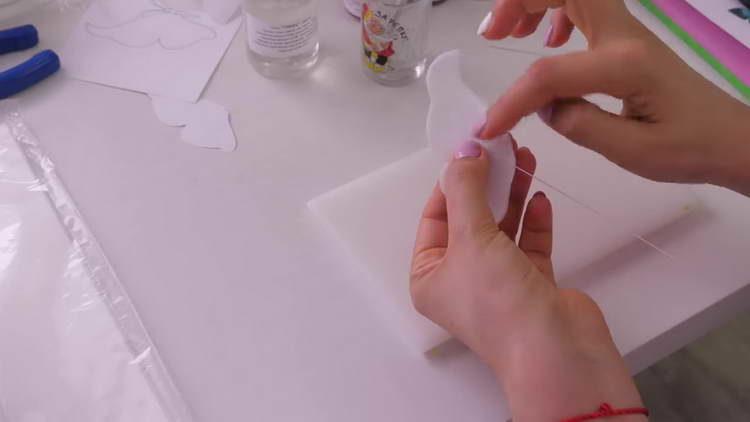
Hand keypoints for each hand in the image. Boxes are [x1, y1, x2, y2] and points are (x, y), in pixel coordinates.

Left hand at [410, 141, 645, 420]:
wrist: (557, 351)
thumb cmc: (499, 302)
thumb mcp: (471, 238)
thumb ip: (466, 190)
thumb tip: (463, 152)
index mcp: (430, 276)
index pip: (435, 218)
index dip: (451, 182)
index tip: (469, 148)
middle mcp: (461, 280)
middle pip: (471, 218)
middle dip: (485, 182)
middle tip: (501, 145)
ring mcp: (498, 282)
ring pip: (502, 227)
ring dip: (512, 193)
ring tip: (524, 157)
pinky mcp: (532, 284)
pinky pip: (529, 244)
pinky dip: (534, 220)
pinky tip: (539, 197)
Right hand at [480, 0, 749, 195]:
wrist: (730, 138)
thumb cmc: (688, 148)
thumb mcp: (632, 151)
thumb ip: (579, 125)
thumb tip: (542, 107)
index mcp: (624, 65)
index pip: (550, 72)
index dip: (512, 99)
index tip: (490, 126)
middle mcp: (624, 36)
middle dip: (518, 2)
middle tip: (491, 35)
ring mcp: (626, 32)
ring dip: (533, 2)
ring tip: (507, 34)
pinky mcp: (625, 39)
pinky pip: (583, 6)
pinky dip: (554, 13)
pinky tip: (547, 40)